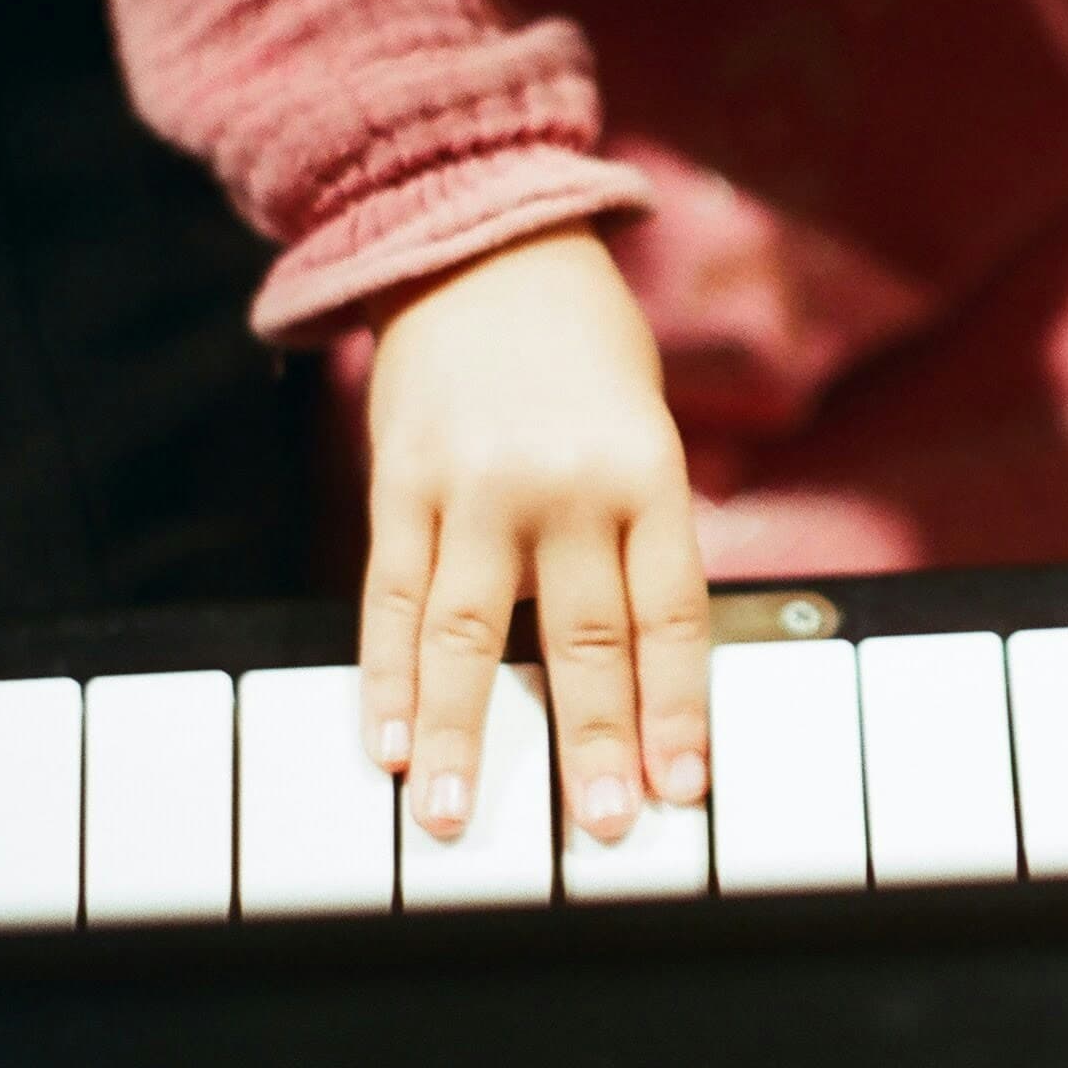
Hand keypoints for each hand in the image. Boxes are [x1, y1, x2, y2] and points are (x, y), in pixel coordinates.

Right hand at [361, 223, 709, 841]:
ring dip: (460, 734)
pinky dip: (386, 675)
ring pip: (468, 632)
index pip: (669, 614)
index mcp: (646, 472)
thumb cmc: (584, 346)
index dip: (676, 708)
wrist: (479, 238)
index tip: (684, 789)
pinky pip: (390, 594)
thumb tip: (640, 666)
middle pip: (581, 636)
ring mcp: (474, 485)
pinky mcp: (400, 480)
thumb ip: (640, 533)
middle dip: (591, 742)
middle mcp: (564, 484)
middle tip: (602, 829)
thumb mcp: (644, 426)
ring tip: (452, 815)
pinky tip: (383, 740)